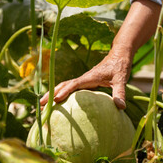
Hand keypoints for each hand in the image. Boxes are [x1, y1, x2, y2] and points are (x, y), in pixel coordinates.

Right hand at [40, 0, 160, 108]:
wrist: (119, 55)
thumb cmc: (120, 66)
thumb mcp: (121, 79)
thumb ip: (120, 92)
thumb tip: (121, 107)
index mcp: (90, 77)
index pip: (74, 84)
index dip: (64, 91)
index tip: (55, 99)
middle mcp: (84, 78)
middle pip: (63, 85)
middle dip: (51, 94)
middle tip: (40, 105)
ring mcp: (83, 80)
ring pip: (64, 86)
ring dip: (53, 94)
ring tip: (43, 105)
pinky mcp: (85, 82)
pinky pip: (70, 88)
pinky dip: (61, 94)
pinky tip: (57, 102)